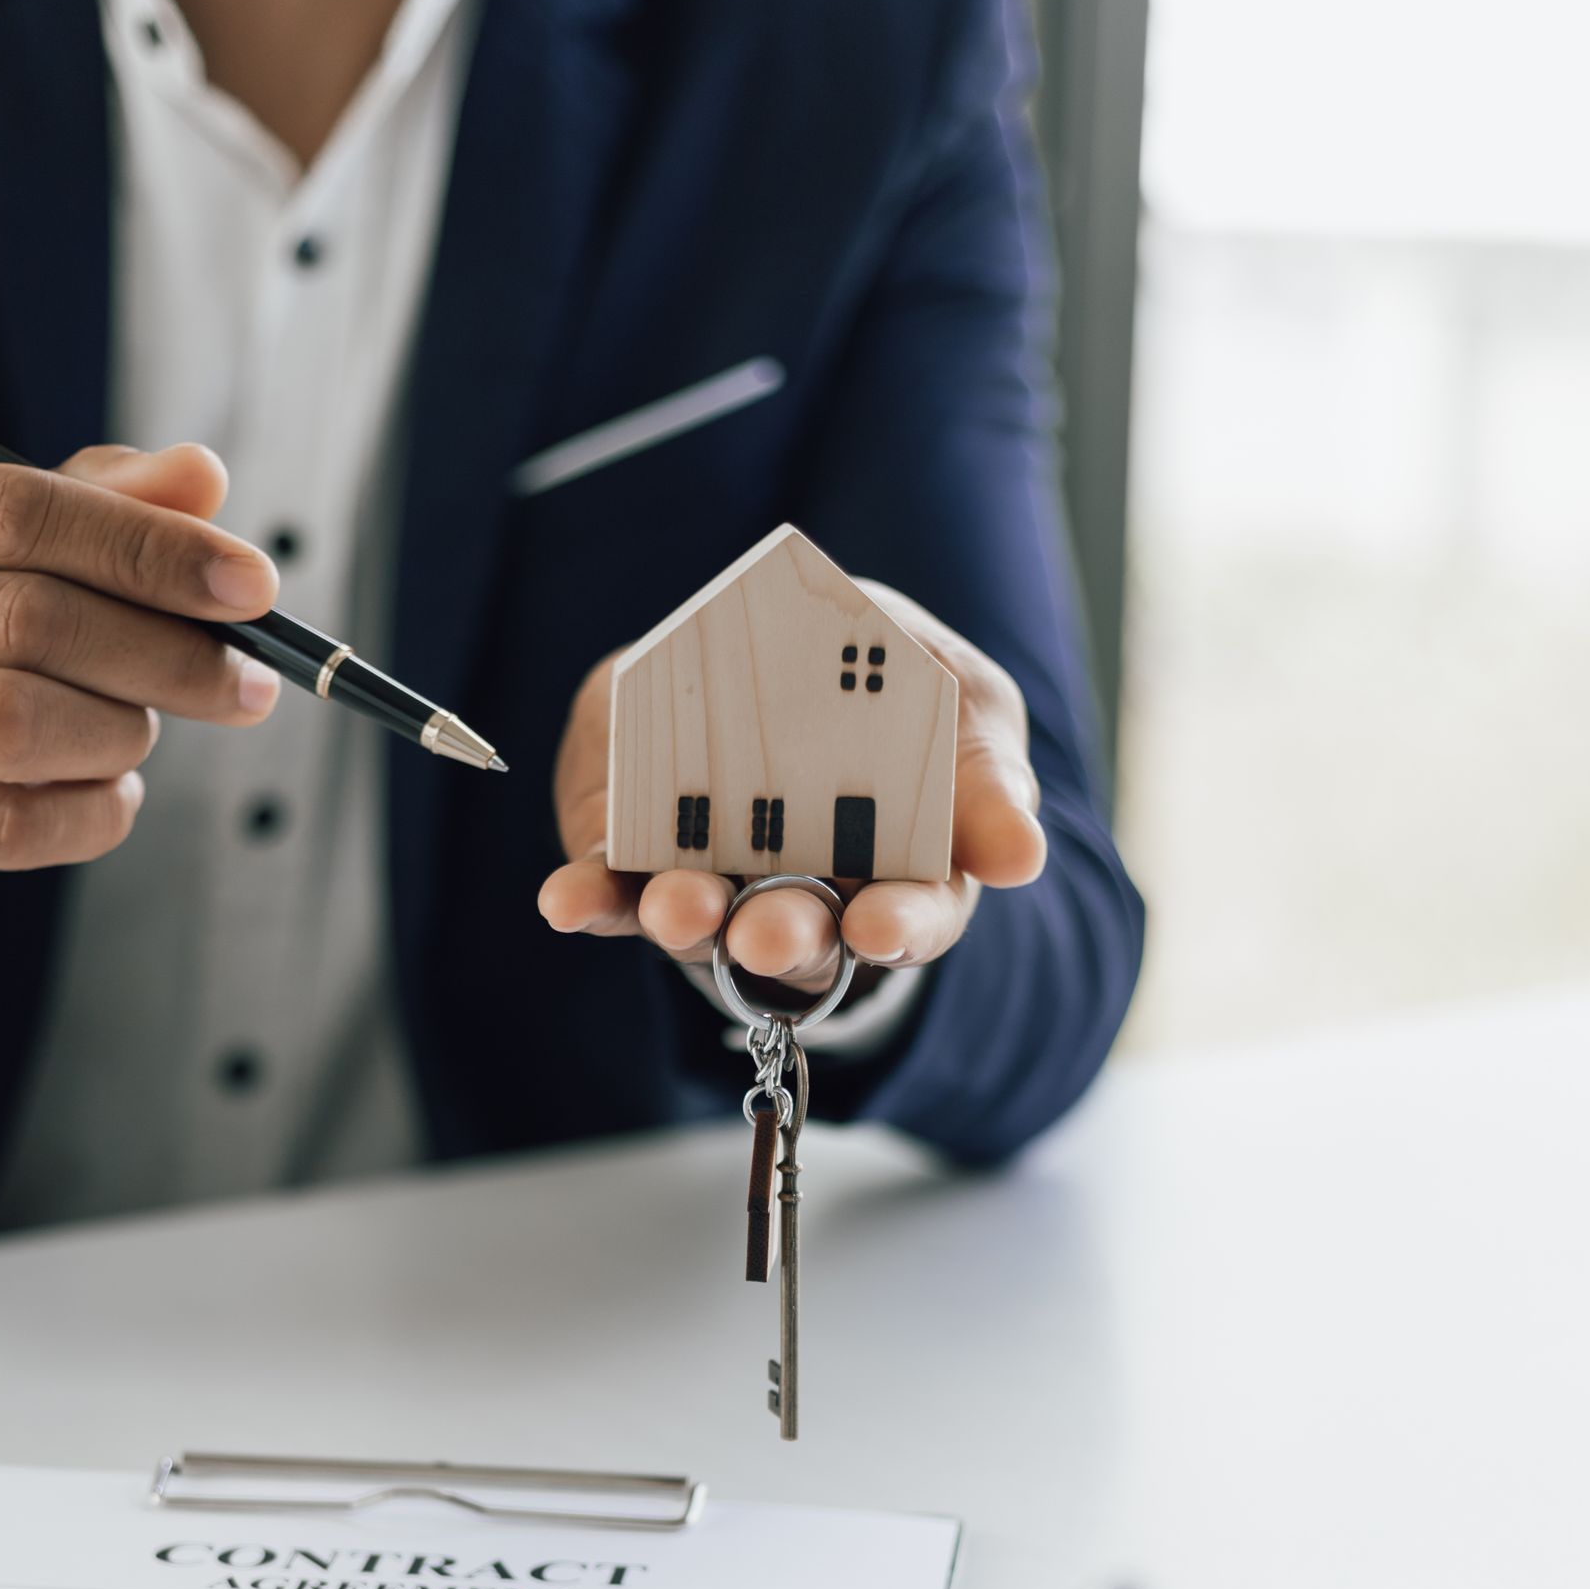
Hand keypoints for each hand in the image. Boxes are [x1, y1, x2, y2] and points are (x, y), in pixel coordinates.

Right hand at [0, 444, 280, 1036]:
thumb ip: (98, 512)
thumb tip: (203, 475)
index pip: (17, 507)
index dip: (150, 548)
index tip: (255, 587)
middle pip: (28, 617)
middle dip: (166, 654)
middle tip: (248, 684)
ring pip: (16, 723)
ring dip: (120, 734)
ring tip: (138, 735)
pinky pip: (8, 825)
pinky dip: (91, 814)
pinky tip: (108, 797)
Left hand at [538, 585, 1047, 995]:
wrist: (785, 652)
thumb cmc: (893, 689)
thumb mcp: (964, 713)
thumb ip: (988, 780)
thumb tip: (1023, 857)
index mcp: (902, 875)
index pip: (910, 919)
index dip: (900, 928)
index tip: (880, 929)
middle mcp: (806, 899)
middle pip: (800, 935)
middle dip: (784, 935)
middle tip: (769, 934)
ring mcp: (718, 883)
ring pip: (703, 922)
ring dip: (686, 920)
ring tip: (678, 911)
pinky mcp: (638, 856)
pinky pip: (612, 888)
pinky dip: (590, 897)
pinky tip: (566, 900)